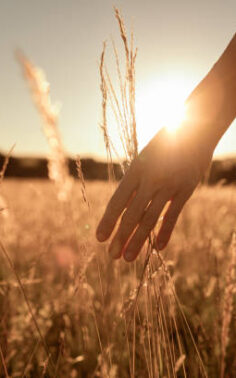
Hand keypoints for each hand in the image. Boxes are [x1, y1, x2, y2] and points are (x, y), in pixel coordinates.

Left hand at [96, 125, 212, 261]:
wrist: (195, 127)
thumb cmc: (165, 142)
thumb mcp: (145, 156)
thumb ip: (136, 180)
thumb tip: (124, 204)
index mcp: (135, 169)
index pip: (117, 201)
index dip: (107, 221)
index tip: (99, 238)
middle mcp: (150, 180)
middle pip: (131, 215)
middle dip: (120, 237)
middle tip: (111, 256)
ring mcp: (169, 186)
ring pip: (150, 219)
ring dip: (138, 241)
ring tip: (128, 258)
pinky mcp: (186, 190)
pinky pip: (173, 216)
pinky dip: (165, 233)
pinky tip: (159, 248)